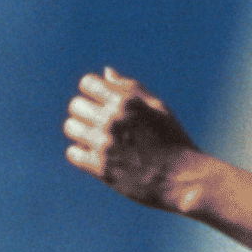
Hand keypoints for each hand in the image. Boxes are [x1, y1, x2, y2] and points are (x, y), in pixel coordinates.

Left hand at [64, 69, 201, 210]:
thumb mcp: (158, 107)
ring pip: (70, 127)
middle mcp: (113, 120)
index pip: (87, 83)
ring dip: (81, 132)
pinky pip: (72, 153)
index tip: (101, 102)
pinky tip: (96, 156)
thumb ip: (130, 88)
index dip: (93, 92)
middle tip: (99, 124)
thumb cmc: (172, 139)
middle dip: (85, 112)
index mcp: (127, 101)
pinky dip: (81, 154)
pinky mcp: (100, 168)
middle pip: (75, 105)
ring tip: (97, 140)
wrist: (181, 178)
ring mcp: (105, 144)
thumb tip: (106, 73)